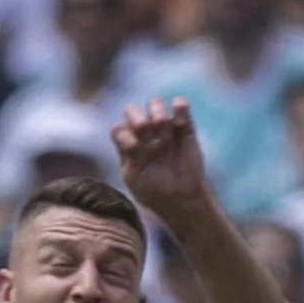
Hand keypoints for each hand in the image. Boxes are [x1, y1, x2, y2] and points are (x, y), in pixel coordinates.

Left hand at [112, 95, 209, 224]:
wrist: (181, 198)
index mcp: (128, 144)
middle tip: (147, 133)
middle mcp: (144, 133)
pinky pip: (181, 106)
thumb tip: (131, 137)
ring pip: (155, 103)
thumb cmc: (154, 191)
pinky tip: (179, 120)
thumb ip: (127, 156)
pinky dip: (180, 105)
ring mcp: (163, 128)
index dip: (124, 133)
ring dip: (156, 111)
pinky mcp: (184, 127)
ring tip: (163, 128)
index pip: (119, 128)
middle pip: (132, 111)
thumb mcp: (135, 178)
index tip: (133, 146)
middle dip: (137, 118)